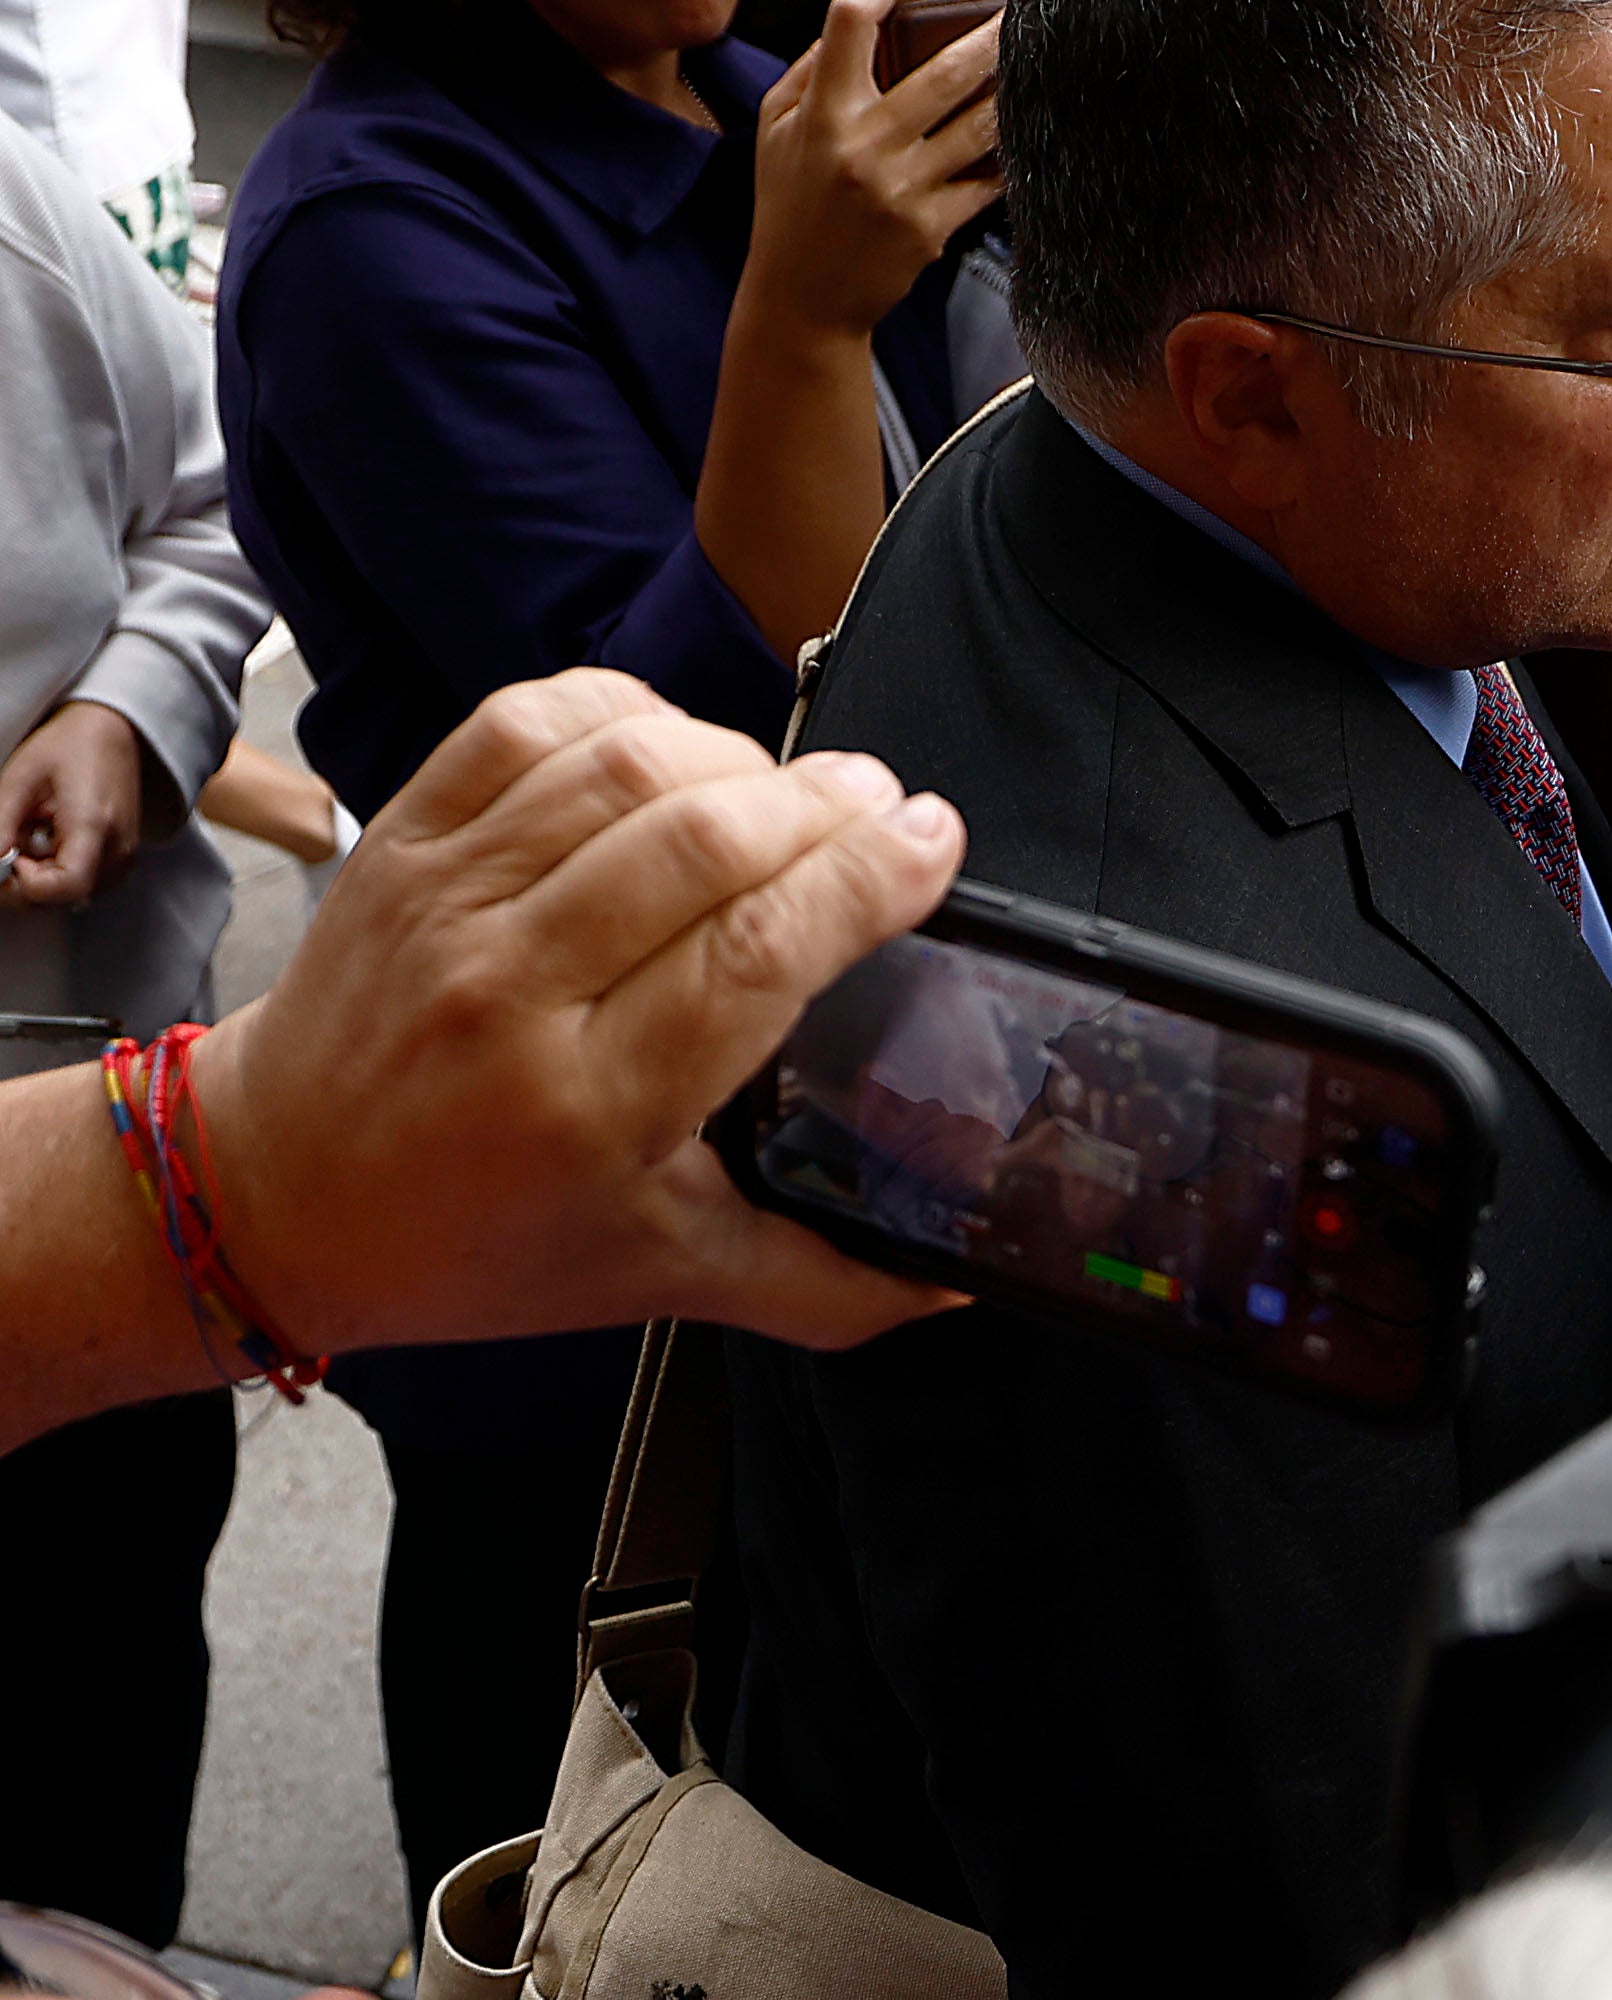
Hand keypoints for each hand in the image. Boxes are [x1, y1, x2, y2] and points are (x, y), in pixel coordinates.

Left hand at [1, 700, 147, 908]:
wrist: (112, 732)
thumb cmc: (69, 746)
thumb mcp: (20, 778)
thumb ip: (1, 824)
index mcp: (95, 825)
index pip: (65, 886)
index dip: (27, 883)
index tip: (11, 856)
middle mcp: (118, 849)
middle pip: (64, 898)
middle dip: (26, 882)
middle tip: (11, 846)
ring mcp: (124, 857)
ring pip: (72, 897)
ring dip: (41, 879)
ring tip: (33, 840)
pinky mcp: (122, 859)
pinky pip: (84, 886)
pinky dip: (58, 874)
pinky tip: (50, 845)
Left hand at [195, 671, 968, 1358]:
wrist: (266, 1195)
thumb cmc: (464, 1240)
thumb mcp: (656, 1280)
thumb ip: (821, 1284)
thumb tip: (957, 1289)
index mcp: (588, 1109)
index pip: (754, 953)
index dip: (862, 879)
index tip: (932, 844)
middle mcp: (510, 992)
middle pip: (704, 839)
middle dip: (824, 802)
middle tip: (883, 810)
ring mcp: (448, 901)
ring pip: (623, 765)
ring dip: (737, 753)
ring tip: (793, 787)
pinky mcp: (402, 838)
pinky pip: (528, 724)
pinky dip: (623, 711)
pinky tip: (674, 749)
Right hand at [740, 0, 1001, 339]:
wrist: (802, 298)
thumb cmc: (790, 202)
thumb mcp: (776, 129)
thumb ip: (812, 72)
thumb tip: (864, 20)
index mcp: (820, 112)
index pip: (849, 21)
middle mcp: (863, 146)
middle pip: (944, 73)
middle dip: (989, 35)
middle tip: (1020, 8)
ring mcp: (902, 188)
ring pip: (980, 126)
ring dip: (1014, 90)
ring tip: (1039, 60)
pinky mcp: (932, 226)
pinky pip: (987, 180)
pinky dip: (1010, 153)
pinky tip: (1033, 126)